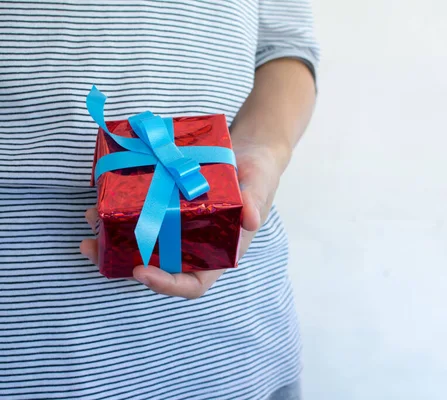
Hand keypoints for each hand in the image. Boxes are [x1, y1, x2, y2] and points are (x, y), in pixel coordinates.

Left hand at [80, 142, 287, 298]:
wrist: (248, 153)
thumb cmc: (258, 176)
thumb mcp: (260, 186)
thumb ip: (255, 202)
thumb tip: (250, 219)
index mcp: (218, 252)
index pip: (192, 283)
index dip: (166, 284)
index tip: (140, 271)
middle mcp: (194, 245)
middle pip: (157, 267)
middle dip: (122, 261)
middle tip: (93, 248)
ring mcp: (178, 226)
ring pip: (142, 242)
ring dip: (112, 235)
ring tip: (90, 217)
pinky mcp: (167, 204)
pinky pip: (142, 214)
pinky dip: (121, 209)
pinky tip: (104, 196)